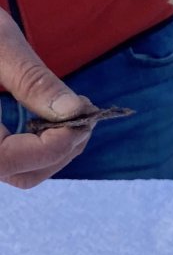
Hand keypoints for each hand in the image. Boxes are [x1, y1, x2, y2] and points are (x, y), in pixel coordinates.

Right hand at [0, 9, 95, 188]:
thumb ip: (32, 80)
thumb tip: (72, 111)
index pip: (7, 162)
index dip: (53, 147)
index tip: (83, 115)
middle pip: (20, 174)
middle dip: (60, 148)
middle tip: (83, 111)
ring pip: (19, 169)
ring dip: (53, 146)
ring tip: (70, 110)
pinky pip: (12, 154)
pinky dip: (37, 140)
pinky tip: (49, 114)